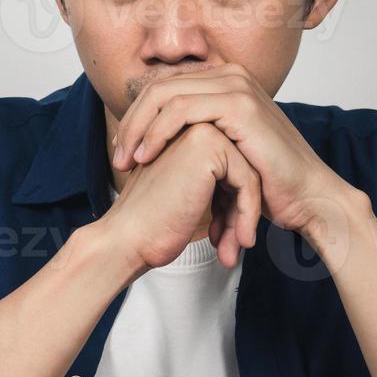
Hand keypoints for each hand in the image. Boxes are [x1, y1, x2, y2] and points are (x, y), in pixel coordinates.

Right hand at [97, 121, 261, 271]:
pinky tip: (239, 244)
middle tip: (231, 249)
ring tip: (233, 252)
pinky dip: (247, 216)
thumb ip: (210, 184)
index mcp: (183, 135)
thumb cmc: (151, 225)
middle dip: (238, 212)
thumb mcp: (185, 196)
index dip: (229, 207)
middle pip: (241, 170)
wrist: (127, 240)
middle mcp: (191, 125)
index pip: (230, 169)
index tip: (223, 238)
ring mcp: (200, 131)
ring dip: (244, 218)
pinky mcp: (209, 147)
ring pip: (249, 176)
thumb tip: (241, 194)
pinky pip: (248, 182)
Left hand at [112, 63, 357, 246]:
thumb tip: (154, 137)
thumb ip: (194, 134)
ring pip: (165, 95)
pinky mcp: (239, 104)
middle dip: (131, 122)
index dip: (137, 118)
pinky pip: (181, 110)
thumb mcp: (222, 151)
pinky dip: (157, 132)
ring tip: (126, 161)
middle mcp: (231, 75)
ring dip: (138, 129)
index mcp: (225, 81)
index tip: (123, 151)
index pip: (164, 87)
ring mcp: (237, 86)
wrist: (304, 196)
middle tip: (117, 156)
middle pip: (159, 87)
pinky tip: (146, 156)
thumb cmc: (266, 181)